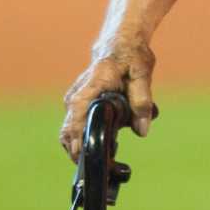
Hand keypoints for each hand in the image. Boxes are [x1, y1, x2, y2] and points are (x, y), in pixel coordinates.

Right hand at [60, 43, 157, 160]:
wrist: (120, 43)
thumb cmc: (131, 57)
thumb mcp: (142, 74)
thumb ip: (142, 101)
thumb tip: (142, 131)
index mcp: (93, 84)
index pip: (78, 113)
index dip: (78, 135)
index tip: (81, 155)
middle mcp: (78, 93)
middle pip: (67, 128)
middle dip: (77, 151)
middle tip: (97, 166)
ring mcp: (74, 99)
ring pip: (68, 130)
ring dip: (81, 147)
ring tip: (103, 157)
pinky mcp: (76, 104)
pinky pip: (74, 126)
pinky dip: (83, 139)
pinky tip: (103, 145)